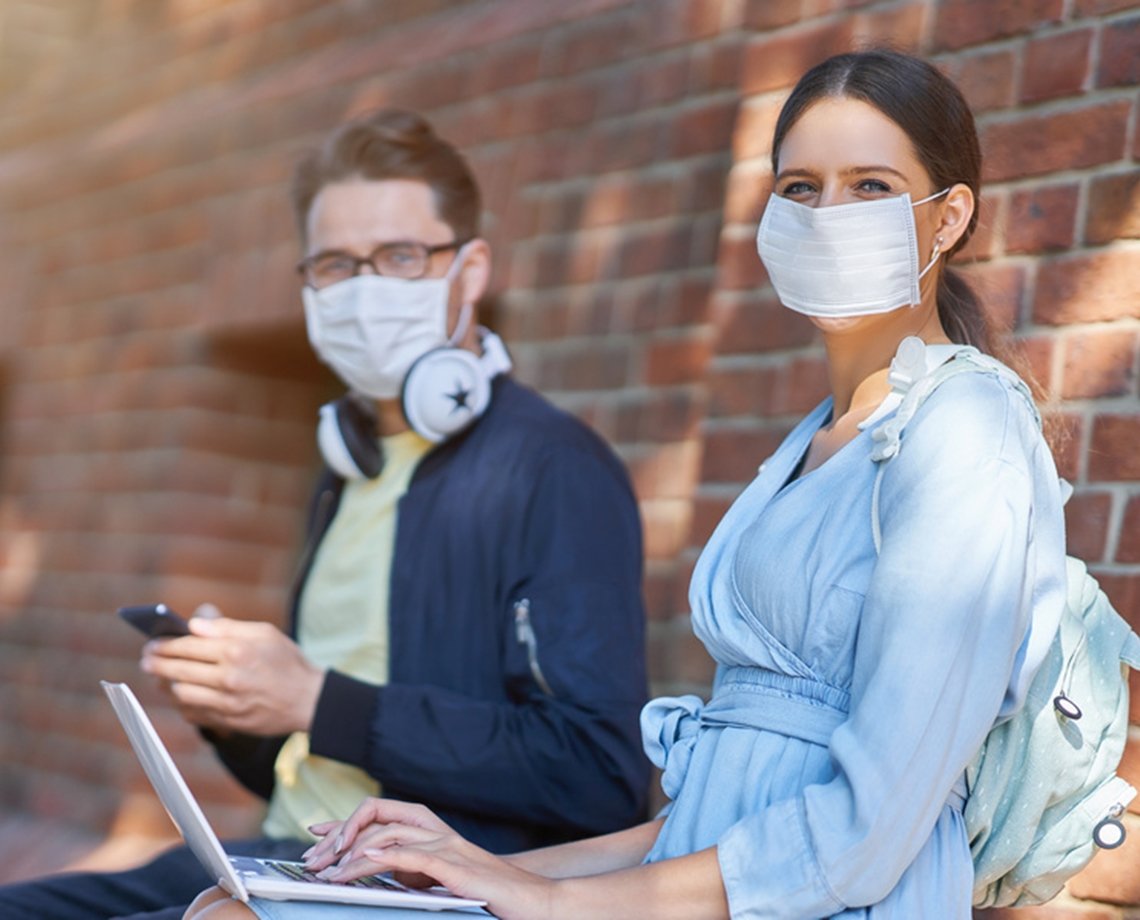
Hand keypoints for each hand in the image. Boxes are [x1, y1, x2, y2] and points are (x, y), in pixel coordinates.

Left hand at [140, 604, 324, 735]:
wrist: (308, 700)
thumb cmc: (287, 661)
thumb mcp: (265, 633)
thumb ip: (227, 627)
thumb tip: (194, 624)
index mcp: (237, 651)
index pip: (188, 646)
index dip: (165, 644)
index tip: (152, 643)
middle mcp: (229, 678)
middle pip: (179, 670)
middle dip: (157, 663)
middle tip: (146, 659)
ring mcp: (227, 703)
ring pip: (181, 694)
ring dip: (166, 684)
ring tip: (161, 676)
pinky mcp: (228, 722)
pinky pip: (194, 714)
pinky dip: (182, 704)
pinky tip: (180, 695)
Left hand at [302, 800, 556, 919]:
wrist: (532, 903)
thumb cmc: (486, 894)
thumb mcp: (439, 881)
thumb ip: (410, 871)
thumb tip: (372, 871)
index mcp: (432, 832)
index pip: (380, 813)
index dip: (345, 822)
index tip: (316, 836)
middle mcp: (438, 832)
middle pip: (379, 817)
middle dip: (340, 837)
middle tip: (313, 863)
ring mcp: (449, 846)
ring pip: (391, 834)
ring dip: (354, 852)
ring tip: (329, 872)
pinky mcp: (458, 868)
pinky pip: (417, 855)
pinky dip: (389, 855)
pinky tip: (367, 862)